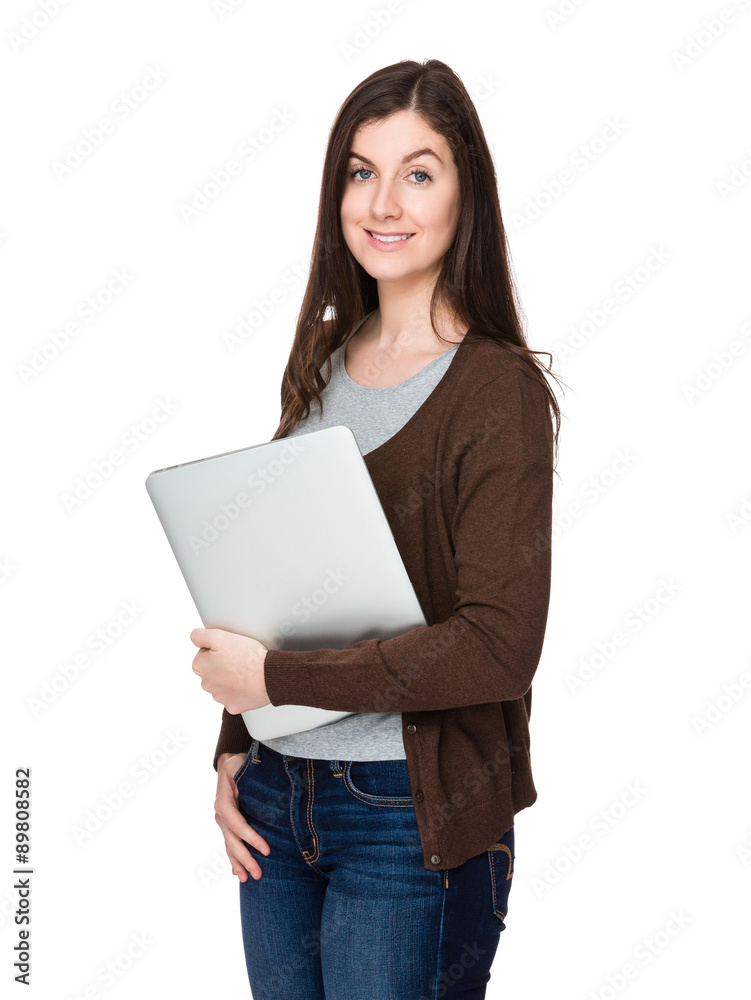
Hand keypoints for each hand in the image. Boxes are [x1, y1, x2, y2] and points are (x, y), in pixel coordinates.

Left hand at [190, 627, 270, 713]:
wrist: (270, 676)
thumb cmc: (248, 657)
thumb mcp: (220, 636)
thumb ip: (200, 635)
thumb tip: (194, 638)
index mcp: (200, 666)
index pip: (204, 653)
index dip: (218, 648)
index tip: (230, 649)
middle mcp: (206, 684)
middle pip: (212, 669)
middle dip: (222, 663)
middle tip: (239, 659)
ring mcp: (219, 697)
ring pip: (222, 683)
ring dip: (230, 677)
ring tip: (245, 671)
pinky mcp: (232, 706)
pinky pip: (233, 696)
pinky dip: (239, 690)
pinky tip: (247, 683)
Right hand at [215, 752, 270, 880]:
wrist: (229, 765)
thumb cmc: (238, 763)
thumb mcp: (240, 763)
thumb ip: (247, 773)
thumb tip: (265, 781)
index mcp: (223, 799)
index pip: (236, 822)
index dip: (250, 836)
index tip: (266, 849)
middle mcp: (221, 813)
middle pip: (232, 839)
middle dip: (245, 858)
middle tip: (259, 873)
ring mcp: (223, 821)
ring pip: (230, 845)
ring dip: (239, 863)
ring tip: (249, 878)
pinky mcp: (228, 825)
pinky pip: (230, 844)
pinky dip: (233, 859)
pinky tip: (238, 873)